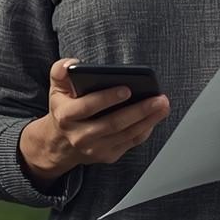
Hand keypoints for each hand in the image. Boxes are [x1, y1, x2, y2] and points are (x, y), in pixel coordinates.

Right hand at [20, 57, 170, 184]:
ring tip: (162, 105)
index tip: (127, 89)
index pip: (88, 107)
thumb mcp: (57, 86)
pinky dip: (145, 130)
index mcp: (66, 116)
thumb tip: (72, 64)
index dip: (107, 98)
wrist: (61, 142)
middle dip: (138, 111)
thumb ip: (60, 70)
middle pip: (113, 124)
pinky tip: (155, 118)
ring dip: (148, 120)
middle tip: (158, 98)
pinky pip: (130, 142)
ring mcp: (94, 149)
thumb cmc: (65, 107)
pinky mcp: (107, 155)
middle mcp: (80, 136)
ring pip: (125, 135)